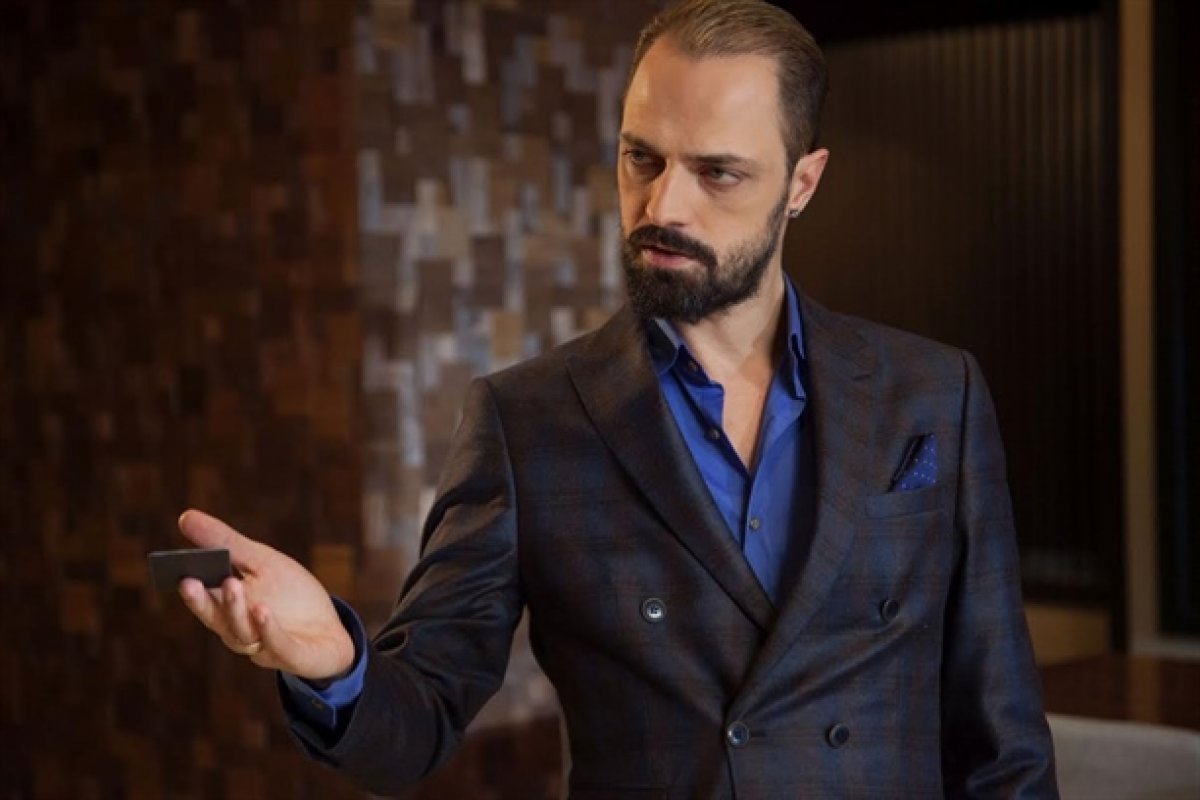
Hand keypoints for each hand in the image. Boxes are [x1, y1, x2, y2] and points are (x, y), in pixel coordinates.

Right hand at [175, 509, 355, 681]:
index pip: (203, 599)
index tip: (178, 570)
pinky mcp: (293, 656)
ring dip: (235, 610)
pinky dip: (268, 629)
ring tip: (231, 583)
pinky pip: (277, 645)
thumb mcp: (261, 562)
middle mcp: (239, 631)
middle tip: (189, 581)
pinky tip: (262, 610)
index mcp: (226, 609)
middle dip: (202, 601)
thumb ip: (226, 544)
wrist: (331, 630)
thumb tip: (185, 516)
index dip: (191, 588)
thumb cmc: (290, 594)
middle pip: (216, 618)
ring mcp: (264, 647)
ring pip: (242, 633)